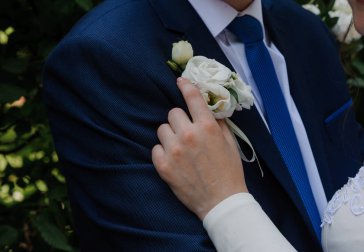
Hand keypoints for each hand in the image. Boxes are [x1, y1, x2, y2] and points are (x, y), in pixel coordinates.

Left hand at [152, 77, 247, 219]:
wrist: (221, 201)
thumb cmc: (229, 171)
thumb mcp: (230, 143)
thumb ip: (217, 122)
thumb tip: (207, 107)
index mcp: (207, 127)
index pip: (192, 98)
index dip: (186, 86)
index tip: (180, 81)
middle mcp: (189, 135)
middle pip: (172, 113)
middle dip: (180, 120)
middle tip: (187, 132)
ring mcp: (173, 150)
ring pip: (162, 129)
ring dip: (170, 135)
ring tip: (179, 147)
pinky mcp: (163, 165)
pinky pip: (155, 147)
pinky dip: (163, 151)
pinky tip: (173, 160)